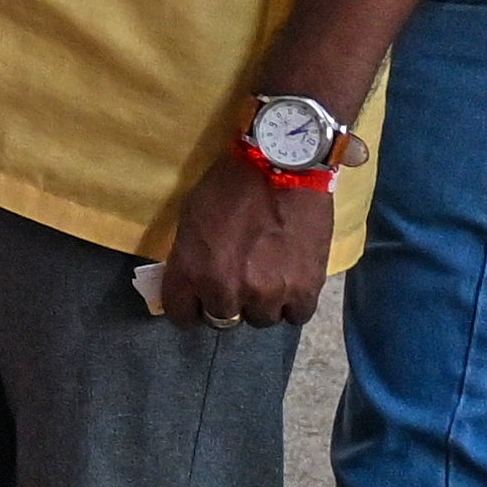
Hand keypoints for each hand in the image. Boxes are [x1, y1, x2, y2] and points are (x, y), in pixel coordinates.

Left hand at [148, 145, 340, 331]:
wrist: (282, 166)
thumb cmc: (229, 185)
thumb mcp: (191, 219)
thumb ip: (189, 257)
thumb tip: (191, 281)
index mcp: (192, 271)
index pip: (181, 315)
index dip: (188, 311)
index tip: (196, 304)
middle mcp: (227, 289)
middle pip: (222, 320)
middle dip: (226, 304)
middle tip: (237, 283)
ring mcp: (268, 292)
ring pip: (261, 318)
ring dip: (262, 304)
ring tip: (268, 280)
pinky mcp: (305, 288)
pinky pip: (296, 315)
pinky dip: (293, 304)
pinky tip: (291, 286)